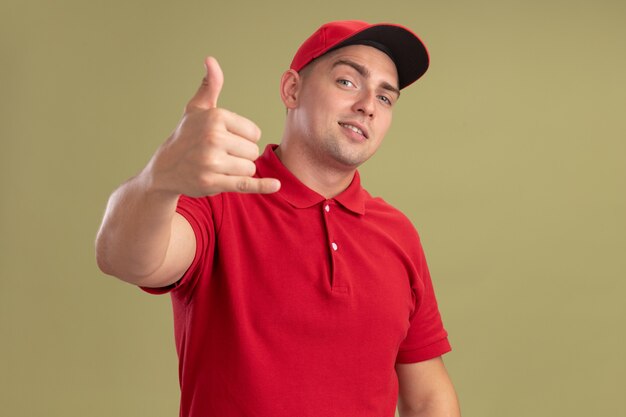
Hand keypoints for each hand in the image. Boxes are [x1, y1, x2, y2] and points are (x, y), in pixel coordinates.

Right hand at [147, 57, 280, 196]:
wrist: (164, 169)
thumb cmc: (186, 136)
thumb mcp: (197, 109)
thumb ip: (210, 86)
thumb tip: (211, 60)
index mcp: (215, 117)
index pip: (254, 133)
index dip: (245, 139)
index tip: (227, 140)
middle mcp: (213, 138)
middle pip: (253, 151)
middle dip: (242, 156)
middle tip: (221, 155)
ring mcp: (212, 161)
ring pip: (250, 168)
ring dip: (239, 170)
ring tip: (220, 167)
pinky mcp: (212, 182)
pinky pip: (245, 184)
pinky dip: (262, 186)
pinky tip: (275, 185)